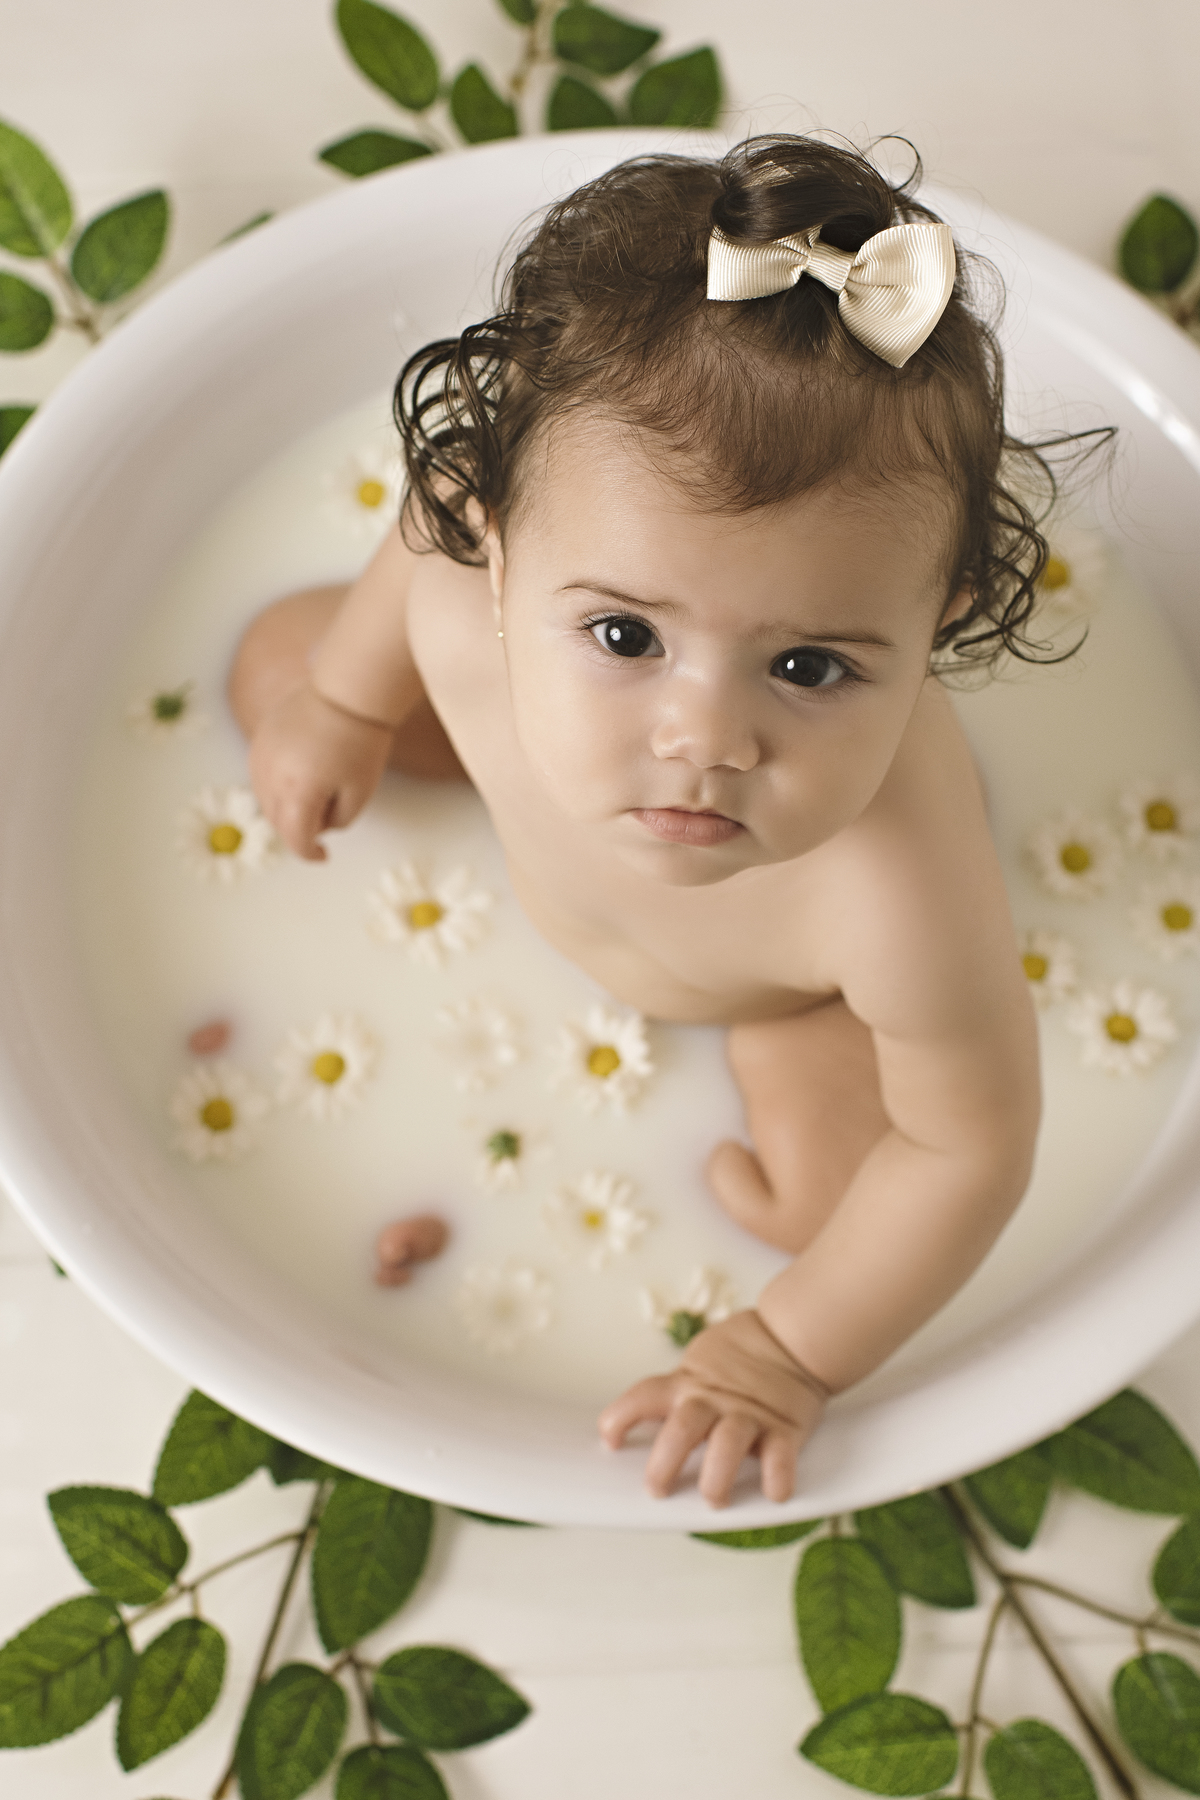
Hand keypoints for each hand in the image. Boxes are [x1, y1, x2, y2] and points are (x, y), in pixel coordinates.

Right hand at [248, 682, 393, 860]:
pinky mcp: (258, 741)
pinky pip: (261, 776)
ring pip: (266, 801)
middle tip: (326, 818)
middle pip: (278, 822)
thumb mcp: (360, 794)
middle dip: (300, 829)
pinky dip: (277, 785)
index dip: (310, 853)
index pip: (295, 839)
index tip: (322, 855)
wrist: (346, 692)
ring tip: (317, 791)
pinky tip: (301, 773)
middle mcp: (270, 778)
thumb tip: (318, 826)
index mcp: (297, 793)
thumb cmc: (360, 742)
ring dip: (287, 808)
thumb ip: (337, 821)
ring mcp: (259, 757)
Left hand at [597, 1310, 827, 1507]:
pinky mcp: (784, 1428)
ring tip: (714, 1498)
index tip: (610, 1440)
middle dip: (665, 1463)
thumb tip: (648, 1421)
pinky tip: (773, 1492)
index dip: (621, 1418)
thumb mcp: (698, 1363)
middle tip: (657, 1489)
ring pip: (726, 1444)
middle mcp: (713, 1401)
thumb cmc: (741, 1354)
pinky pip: (780, 1456)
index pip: (644, 1397)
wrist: (791, 1335)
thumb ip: (678, 1390)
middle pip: (682, 1430)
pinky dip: (777, 1477)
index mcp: (687, 1385)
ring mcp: (749, 1415)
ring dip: (717, 1476)